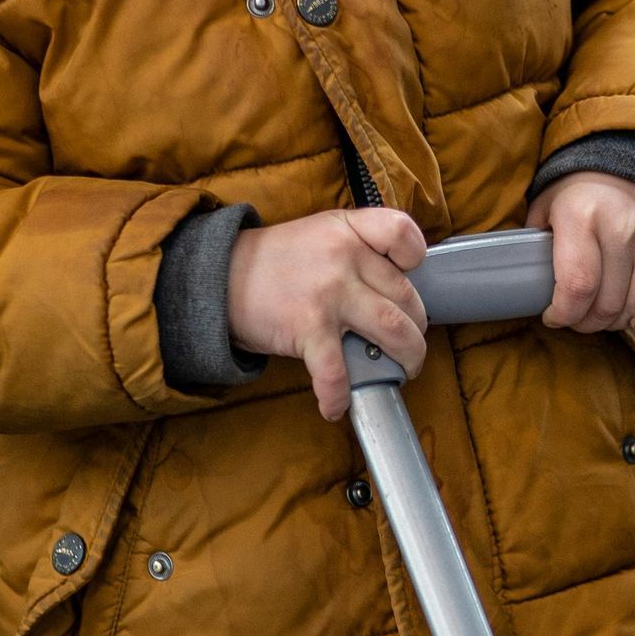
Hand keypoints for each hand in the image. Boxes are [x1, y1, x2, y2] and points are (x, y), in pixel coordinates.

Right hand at [227, 206, 427, 420]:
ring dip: (406, 360)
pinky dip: (340, 395)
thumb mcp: (320, 233)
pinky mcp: (309, 327)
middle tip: (409, 344)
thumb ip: (359, 249)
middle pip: (405, 298)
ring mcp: (329, 293)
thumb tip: (395, 295)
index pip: (402, 233)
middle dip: (416, 329)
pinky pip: (338, 371)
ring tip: (400, 371)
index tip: (412, 276)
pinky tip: (336, 405)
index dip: (416, 257)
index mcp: (349, 230)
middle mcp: (345, 257)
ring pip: (392, 332)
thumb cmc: (276, 263)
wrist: (218, 278)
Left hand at [528, 174, 634, 336]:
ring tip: (602, 310)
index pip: (577, 288)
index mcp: (583, 215)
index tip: (554, 316)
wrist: (629, 161)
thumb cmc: (582, 191)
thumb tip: (530, 287)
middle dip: (585, 322)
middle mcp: (624, 227)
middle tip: (577, 315)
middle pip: (607, 305)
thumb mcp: (546, 207)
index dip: (563, 314)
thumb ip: (535, 247)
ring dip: (615, 322)